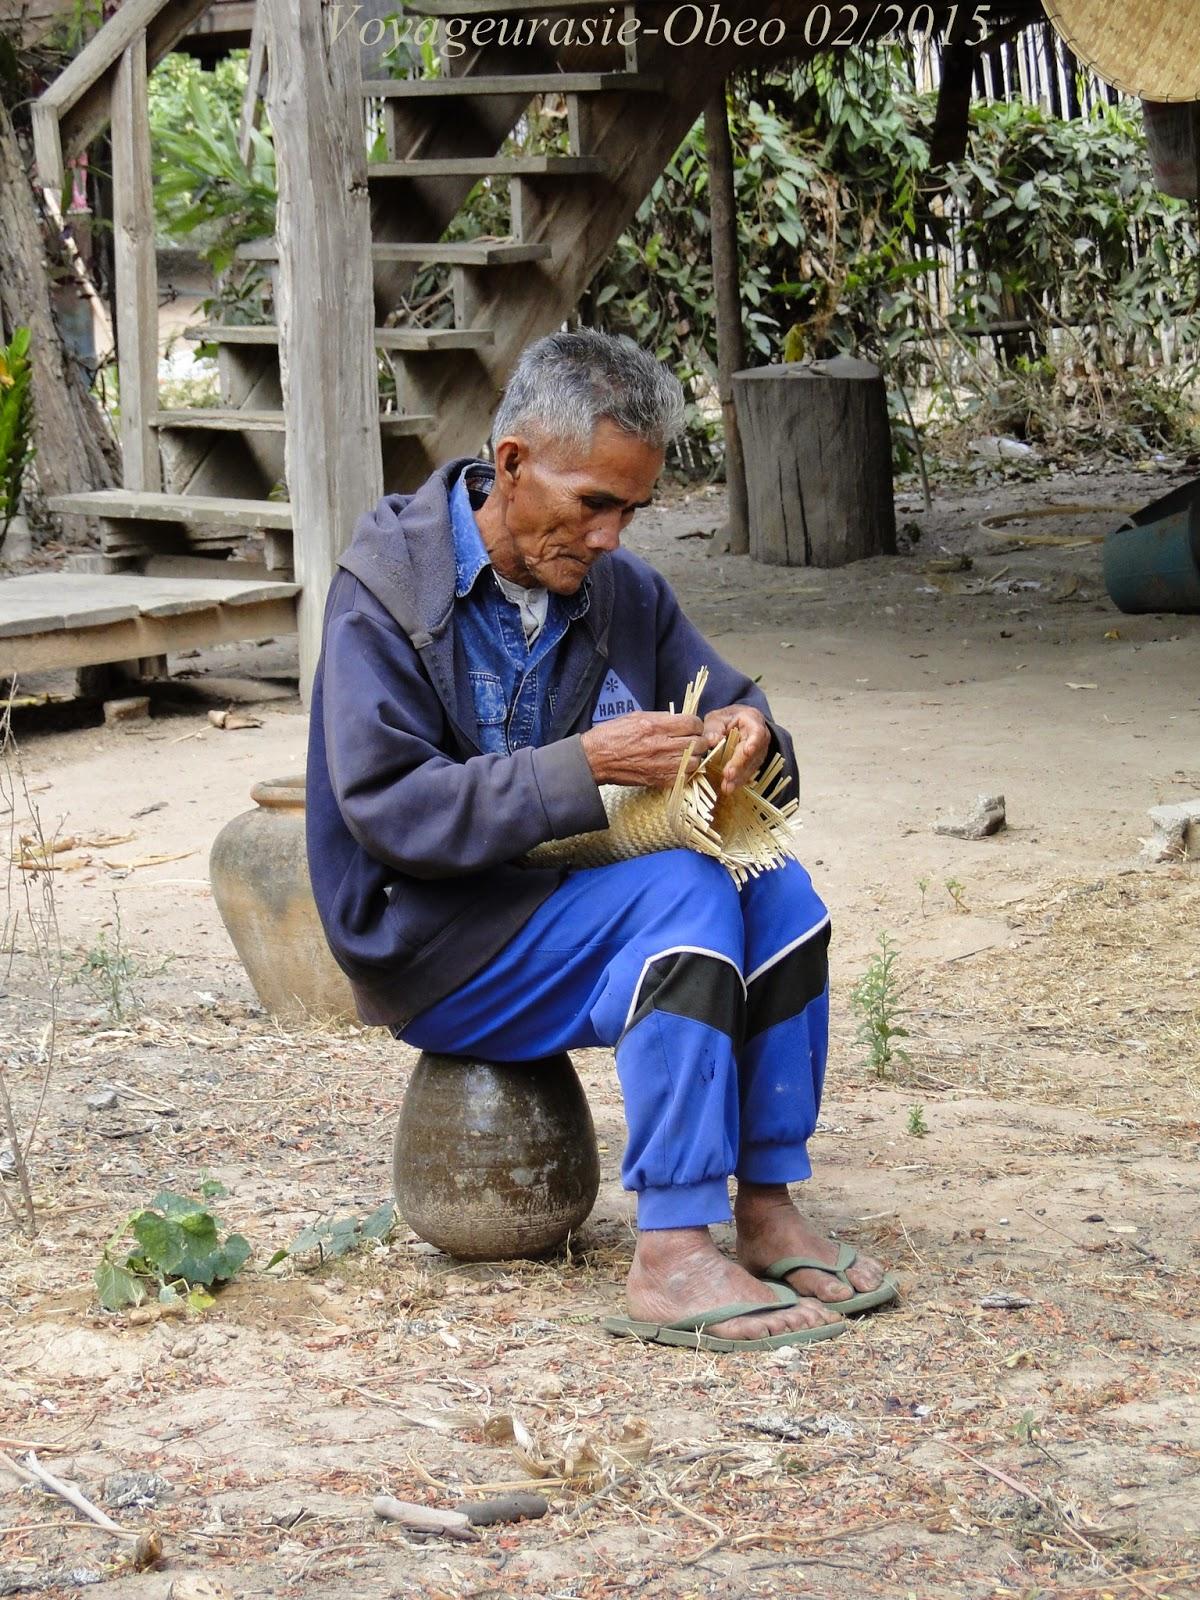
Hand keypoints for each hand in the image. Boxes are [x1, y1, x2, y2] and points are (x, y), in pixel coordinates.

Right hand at [580, 712, 705, 788]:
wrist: (596, 759)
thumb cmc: (613, 734)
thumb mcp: (636, 716)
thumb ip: (661, 718)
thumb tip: (679, 720)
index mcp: (656, 726)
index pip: (692, 723)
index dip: (696, 724)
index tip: (693, 726)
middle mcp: (662, 745)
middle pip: (698, 743)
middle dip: (699, 740)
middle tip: (694, 740)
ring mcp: (661, 764)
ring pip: (695, 762)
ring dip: (694, 757)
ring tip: (687, 754)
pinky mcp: (659, 780)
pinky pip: (684, 776)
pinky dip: (685, 771)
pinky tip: (678, 766)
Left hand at [702, 705, 770, 794]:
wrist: (735, 724)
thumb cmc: (726, 719)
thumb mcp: (716, 718)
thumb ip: (713, 728)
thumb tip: (712, 741)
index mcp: (753, 721)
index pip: (757, 732)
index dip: (754, 742)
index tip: (747, 751)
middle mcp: (761, 738)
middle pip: (753, 753)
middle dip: (740, 765)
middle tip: (728, 775)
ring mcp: (759, 752)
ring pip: (751, 766)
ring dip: (739, 778)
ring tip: (727, 787)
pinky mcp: (753, 764)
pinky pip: (747, 773)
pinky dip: (737, 781)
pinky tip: (728, 788)